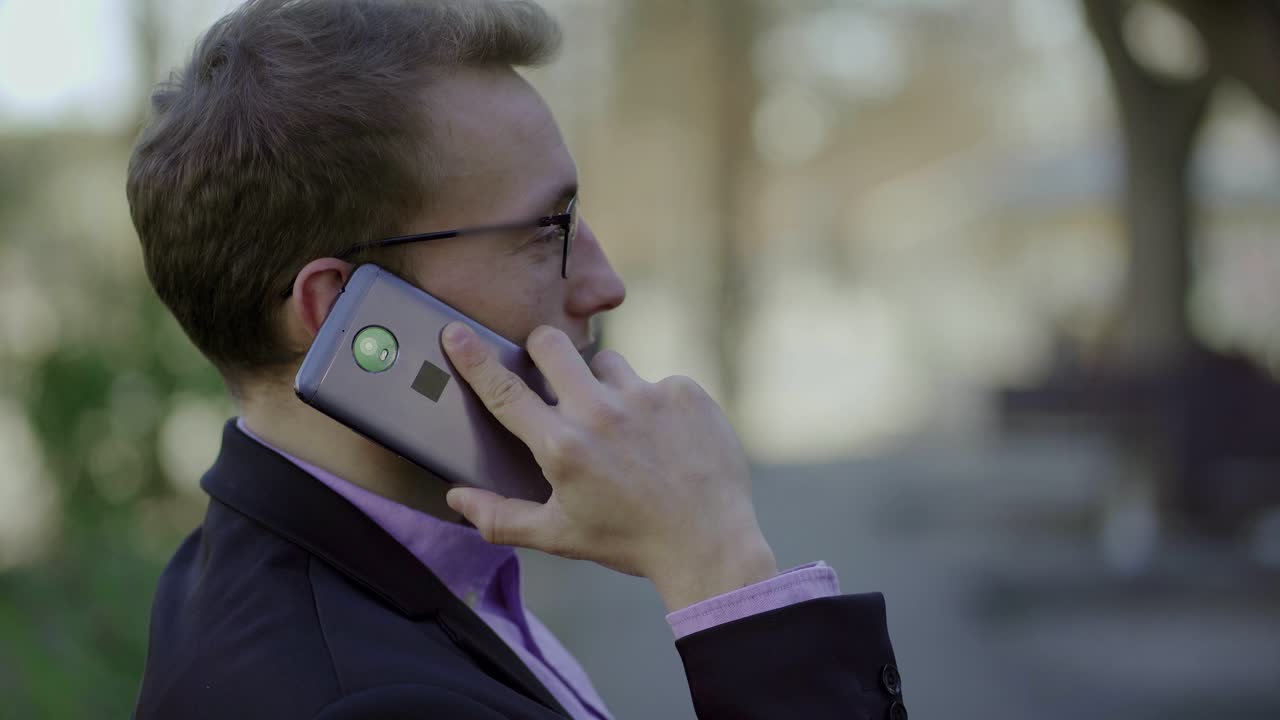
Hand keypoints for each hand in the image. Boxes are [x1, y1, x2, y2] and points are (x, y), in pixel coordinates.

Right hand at [441, 322, 776, 611]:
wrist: (708, 543)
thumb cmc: (629, 541)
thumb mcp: (559, 535)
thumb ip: (500, 518)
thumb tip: (456, 499)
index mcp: (561, 447)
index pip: (505, 391)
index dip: (474, 359)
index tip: (455, 331)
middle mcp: (599, 413)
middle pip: (552, 344)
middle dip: (543, 350)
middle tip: (554, 375)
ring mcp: (644, 397)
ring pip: (606, 362)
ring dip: (605, 386)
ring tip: (623, 429)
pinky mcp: (683, 391)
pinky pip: (654, 381)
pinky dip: (654, 404)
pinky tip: (665, 440)